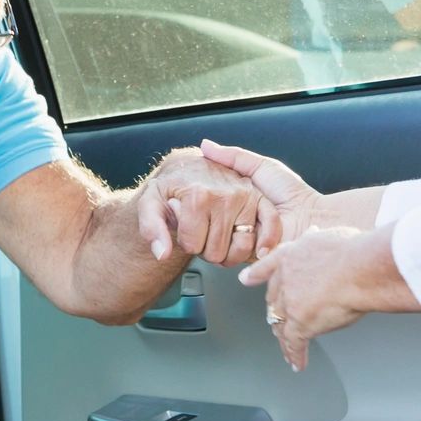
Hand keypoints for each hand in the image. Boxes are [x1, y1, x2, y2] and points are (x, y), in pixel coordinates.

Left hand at [134, 146, 273, 266]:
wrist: (191, 167)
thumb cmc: (172, 187)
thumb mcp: (151, 203)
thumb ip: (151, 229)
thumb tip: (163, 253)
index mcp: (197, 196)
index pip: (192, 246)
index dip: (186, 243)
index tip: (185, 229)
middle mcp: (225, 196)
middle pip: (216, 252)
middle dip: (206, 249)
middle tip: (202, 234)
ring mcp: (246, 198)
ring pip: (241, 250)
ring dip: (230, 252)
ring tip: (219, 237)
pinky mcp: (261, 199)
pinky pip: (269, 231)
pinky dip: (263, 244)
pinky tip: (254, 248)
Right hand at [200, 140, 319, 247]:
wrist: (310, 219)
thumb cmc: (290, 191)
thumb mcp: (261, 166)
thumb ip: (234, 157)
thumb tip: (205, 145)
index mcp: (236, 202)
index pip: (207, 201)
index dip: (199, 196)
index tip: (190, 189)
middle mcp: (235, 221)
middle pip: (207, 221)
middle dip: (204, 215)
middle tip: (204, 208)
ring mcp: (239, 240)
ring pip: (214, 239)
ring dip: (216, 231)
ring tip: (226, 219)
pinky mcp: (246, 255)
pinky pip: (228, 253)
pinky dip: (229, 244)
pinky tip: (238, 232)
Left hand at [239, 227, 368, 370]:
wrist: (360, 268)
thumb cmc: (354, 251)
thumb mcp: (330, 234)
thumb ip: (319, 238)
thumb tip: (317, 233)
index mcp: (291, 256)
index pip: (270, 266)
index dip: (257, 274)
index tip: (246, 279)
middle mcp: (285, 279)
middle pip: (275, 300)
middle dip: (276, 311)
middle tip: (278, 321)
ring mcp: (290, 303)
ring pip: (281, 323)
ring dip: (284, 336)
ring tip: (288, 347)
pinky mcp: (300, 324)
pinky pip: (295, 344)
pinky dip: (296, 355)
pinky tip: (297, 364)